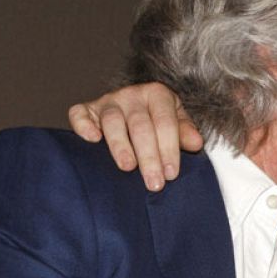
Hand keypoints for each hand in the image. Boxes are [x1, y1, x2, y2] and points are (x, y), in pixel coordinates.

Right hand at [68, 83, 202, 190]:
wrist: (137, 108)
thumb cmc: (159, 121)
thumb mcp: (177, 123)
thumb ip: (185, 133)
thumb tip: (196, 143)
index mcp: (158, 94)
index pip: (165, 122)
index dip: (169, 149)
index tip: (171, 174)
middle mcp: (132, 95)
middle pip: (140, 126)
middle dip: (149, 156)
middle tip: (154, 182)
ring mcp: (108, 101)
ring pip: (112, 121)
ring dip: (120, 146)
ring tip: (128, 167)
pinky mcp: (88, 109)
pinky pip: (80, 114)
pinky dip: (83, 126)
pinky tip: (92, 140)